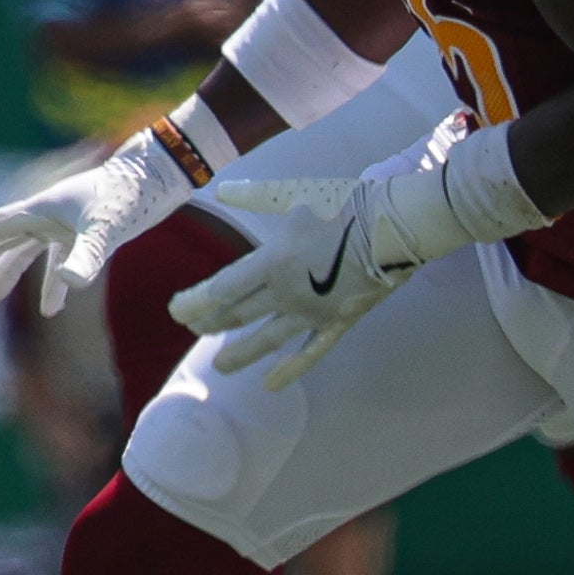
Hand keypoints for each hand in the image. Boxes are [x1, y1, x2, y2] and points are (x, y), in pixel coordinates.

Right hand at [0, 126, 193, 317]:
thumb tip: (68, 282)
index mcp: (40, 209)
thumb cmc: (129, 195)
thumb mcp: (106, 228)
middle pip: (0, 242)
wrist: (158, 176)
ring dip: (5, 274)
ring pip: (23, 252)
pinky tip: (52, 309)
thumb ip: (86, 257)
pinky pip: (58, 261)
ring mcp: (62, 224)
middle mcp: (45, 215)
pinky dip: (52, 283)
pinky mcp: (82, 233)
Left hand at [172, 129, 513, 389]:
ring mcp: (312, 314)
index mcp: (272, 263)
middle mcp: (287, 294)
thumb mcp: (293, 195)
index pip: (222, 289)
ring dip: (241, 352)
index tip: (175, 310)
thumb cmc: (345, 203)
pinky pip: (309, 352)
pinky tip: (270, 385)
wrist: (398, 224)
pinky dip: (289, 369)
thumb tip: (220, 189)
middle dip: (210, 322)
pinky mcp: (338, 323)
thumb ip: (254, 196)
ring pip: (267, 339)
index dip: (196, 301)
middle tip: (189, 329)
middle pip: (238, 314)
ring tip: (219, 366)